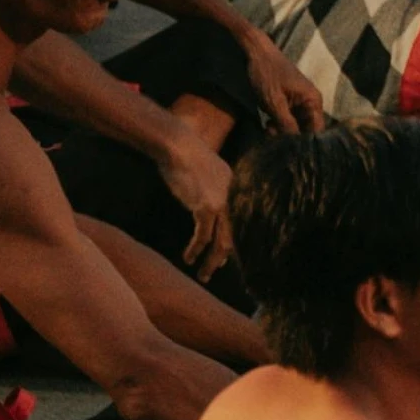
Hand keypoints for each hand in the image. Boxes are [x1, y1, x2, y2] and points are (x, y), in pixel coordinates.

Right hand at [152, 129, 235, 277]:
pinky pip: (203, 237)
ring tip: (203, 275)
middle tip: (214, 271)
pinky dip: (195, 250)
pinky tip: (188, 258)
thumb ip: (212, 192)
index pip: (241, 225)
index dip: (234, 245)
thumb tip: (206, 213)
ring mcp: (223, 203)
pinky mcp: (206, 207)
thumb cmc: (185, 157)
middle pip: (236, 238)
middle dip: (225, 259)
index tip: (224, 260)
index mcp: (237, 190)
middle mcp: (235, 199)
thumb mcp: (206, 176)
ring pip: (222, 243)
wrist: (178, 144)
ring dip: (212, 262)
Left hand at [234, 31, 323, 136]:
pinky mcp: (289, 103)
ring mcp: (299, 103)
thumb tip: (294, 146)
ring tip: (268, 131)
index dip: (305, 143)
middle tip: (275, 142)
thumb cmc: (266, 73)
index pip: (316, 130)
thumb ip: (286, 124)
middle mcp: (310, 103)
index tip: (290, 152)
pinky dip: (279, 125)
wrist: (255, 52)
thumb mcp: (274, 102)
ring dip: (283, 133)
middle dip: (291, 139)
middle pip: (307, 130)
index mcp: (313, 101)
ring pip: (296, 126)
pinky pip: (288, 120)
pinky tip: (268, 126)